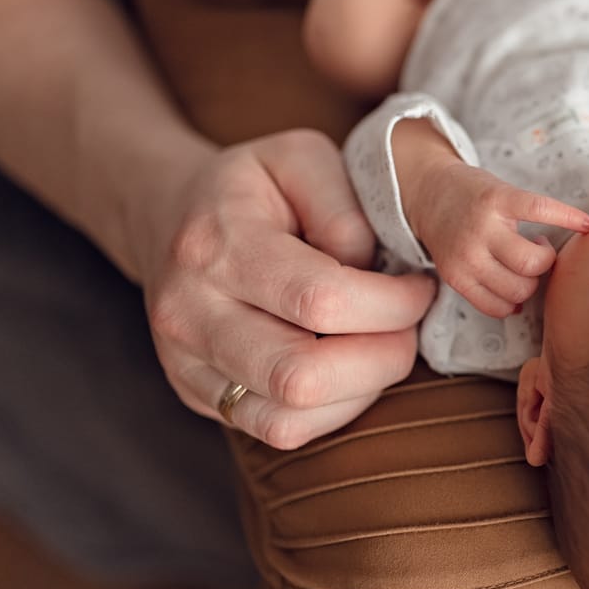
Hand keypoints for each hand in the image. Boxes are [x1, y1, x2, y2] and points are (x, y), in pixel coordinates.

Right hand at [142, 130, 436, 449]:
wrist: (168, 214)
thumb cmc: (253, 186)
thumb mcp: (301, 158)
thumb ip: (344, 205)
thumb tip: (375, 272)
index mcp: (216, 246)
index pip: (321, 301)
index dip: (392, 304)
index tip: (420, 287)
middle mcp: (189, 315)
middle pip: (303, 376)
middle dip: (383, 356)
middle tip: (408, 324)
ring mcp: (186, 365)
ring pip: (291, 418)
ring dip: (362, 389)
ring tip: (380, 343)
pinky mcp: (198, 397)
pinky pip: (280, 430)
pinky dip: (334, 409)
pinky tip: (351, 367)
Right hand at [411, 161, 588, 317]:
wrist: (428, 195)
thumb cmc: (475, 194)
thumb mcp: (502, 189)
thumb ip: (530, 210)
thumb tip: (580, 237)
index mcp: (496, 200)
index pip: (539, 208)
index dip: (569, 218)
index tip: (588, 226)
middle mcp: (479, 230)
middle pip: (531, 263)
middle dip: (545, 262)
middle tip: (539, 249)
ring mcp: (465, 257)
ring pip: (517, 290)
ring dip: (530, 284)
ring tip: (521, 267)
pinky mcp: (454, 277)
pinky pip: (494, 306)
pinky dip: (512, 303)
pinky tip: (511, 285)